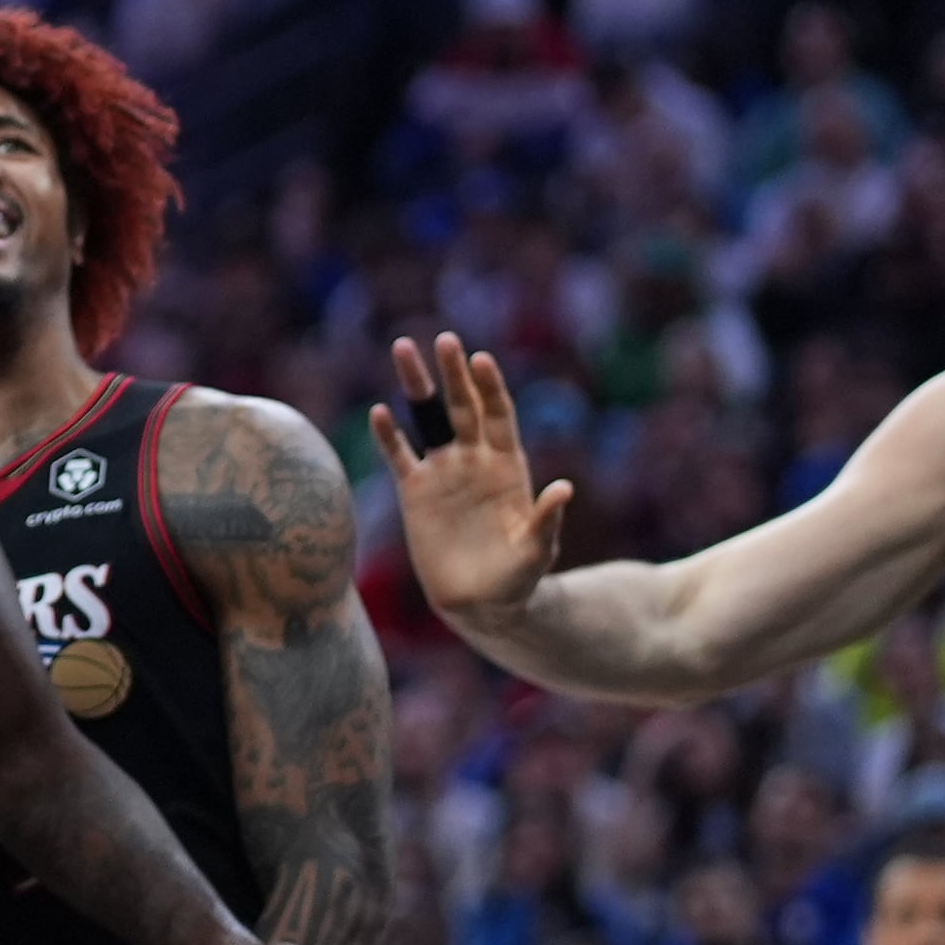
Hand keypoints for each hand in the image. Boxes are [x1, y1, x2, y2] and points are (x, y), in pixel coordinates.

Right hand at [371, 333, 574, 623]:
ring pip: (428, 418)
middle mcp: (475, 460)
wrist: (482, 603)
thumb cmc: (518, 577)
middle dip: (454, 373)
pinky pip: (400, 455)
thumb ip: (546, 520)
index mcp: (507, 466)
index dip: (490, 388)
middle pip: (462, 407)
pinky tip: (380, 413)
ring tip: (404, 348)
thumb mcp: (537, 551)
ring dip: (417, 386)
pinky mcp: (416, 492)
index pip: (498, 415)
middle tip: (444, 340)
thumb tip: (564, 488)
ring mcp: (444, 472)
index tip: (481, 360)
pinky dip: (389, 435)